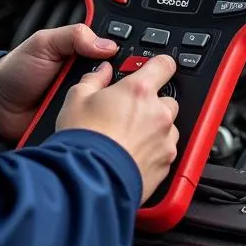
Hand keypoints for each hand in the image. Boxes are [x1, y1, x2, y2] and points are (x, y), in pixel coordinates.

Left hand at [0, 24, 118, 141]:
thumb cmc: (18, 70)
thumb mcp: (44, 42)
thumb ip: (74, 36)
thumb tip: (107, 44)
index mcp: (86, 55)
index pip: (119, 54)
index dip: (129, 59)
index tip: (137, 63)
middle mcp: (90, 79)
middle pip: (120, 83)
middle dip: (121, 87)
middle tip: (114, 87)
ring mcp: (86, 102)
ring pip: (112, 108)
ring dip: (109, 109)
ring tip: (106, 109)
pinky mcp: (79, 124)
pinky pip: (95, 127)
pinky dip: (96, 127)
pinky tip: (98, 128)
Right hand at [56, 55, 178, 203]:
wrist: (89, 180)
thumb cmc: (84, 139)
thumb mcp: (77, 97)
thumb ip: (94, 79)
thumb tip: (102, 71)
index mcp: (139, 91)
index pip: (164, 65)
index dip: (159, 65)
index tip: (155, 68)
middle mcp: (158, 114)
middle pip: (168, 100)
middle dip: (152, 103)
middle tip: (129, 112)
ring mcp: (165, 141)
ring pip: (168, 128)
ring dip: (155, 129)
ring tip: (128, 137)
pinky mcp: (166, 166)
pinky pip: (166, 152)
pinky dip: (154, 151)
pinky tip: (132, 154)